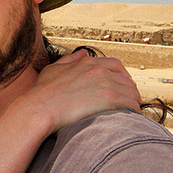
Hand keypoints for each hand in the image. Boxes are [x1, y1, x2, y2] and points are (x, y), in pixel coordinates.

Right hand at [17, 49, 140, 136]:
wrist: (39, 108)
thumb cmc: (41, 93)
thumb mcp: (53, 70)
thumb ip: (69, 60)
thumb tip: (83, 53)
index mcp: (87, 63)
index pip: (115, 65)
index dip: (122, 77)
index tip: (121, 88)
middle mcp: (98, 69)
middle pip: (127, 79)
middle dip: (129, 91)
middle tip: (127, 103)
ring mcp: (105, 82)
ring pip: (132, 91)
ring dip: (133, 102)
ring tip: (130, 113)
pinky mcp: (109, 98)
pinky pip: (131, 104)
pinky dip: (134, 111)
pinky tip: (130, 119)